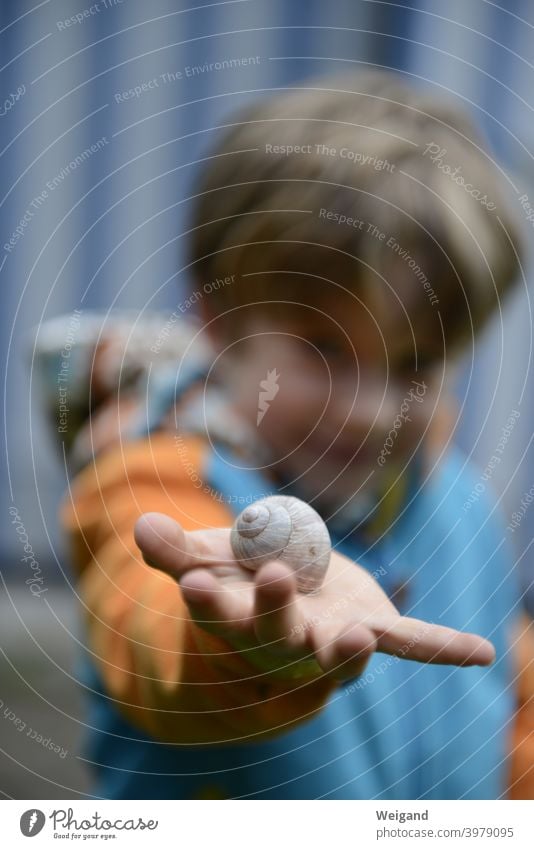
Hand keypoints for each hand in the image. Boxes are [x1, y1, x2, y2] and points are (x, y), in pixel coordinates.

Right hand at [134, 512, 494, 683]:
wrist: (281, 602)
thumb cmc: (237, 576)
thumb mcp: (206, 556)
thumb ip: (174, 547)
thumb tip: (140, 526)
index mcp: (236, 619)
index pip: (216, 611)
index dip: (205, 597)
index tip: (192, 578)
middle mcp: (282, 641)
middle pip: (276, 634)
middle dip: (273, 610)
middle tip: (275, 576)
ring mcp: (330, 639)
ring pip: (336, 648)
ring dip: (347, 648)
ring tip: (358, 637)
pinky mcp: (373, 630)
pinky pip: (410, 642)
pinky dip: (442, 647)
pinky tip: (482, 654)